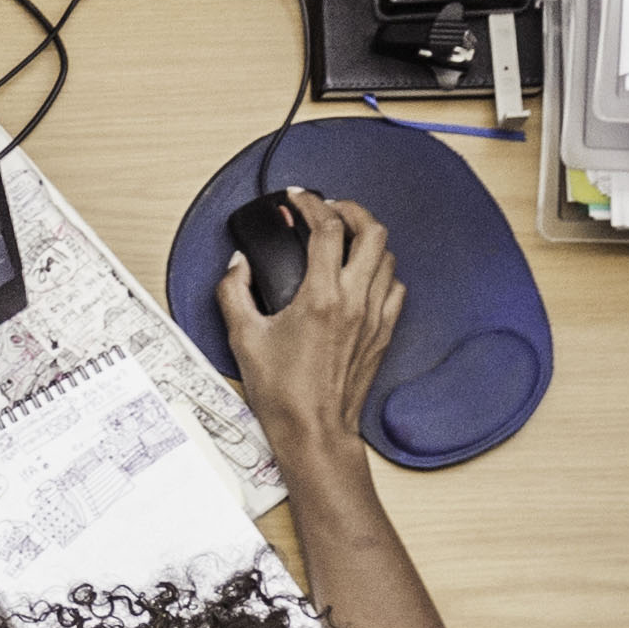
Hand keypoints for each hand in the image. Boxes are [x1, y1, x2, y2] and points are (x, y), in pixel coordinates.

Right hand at [219, 187, 403, 473]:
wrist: (314, 429)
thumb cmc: (282, 391)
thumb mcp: (243, 338)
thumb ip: (234, 292)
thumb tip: (238, 265)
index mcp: (321, 297)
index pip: (328, 229)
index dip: (313, 204)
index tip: (299, 198)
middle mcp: (355, 300)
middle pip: (372, 231)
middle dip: (352, 210)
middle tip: (331, 209)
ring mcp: (375, 315)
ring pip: (387, 256)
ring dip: (367, 240)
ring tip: (345, 239)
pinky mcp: (384, 332)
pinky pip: (394, 287)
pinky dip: (381, 272)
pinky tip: (362, 277)